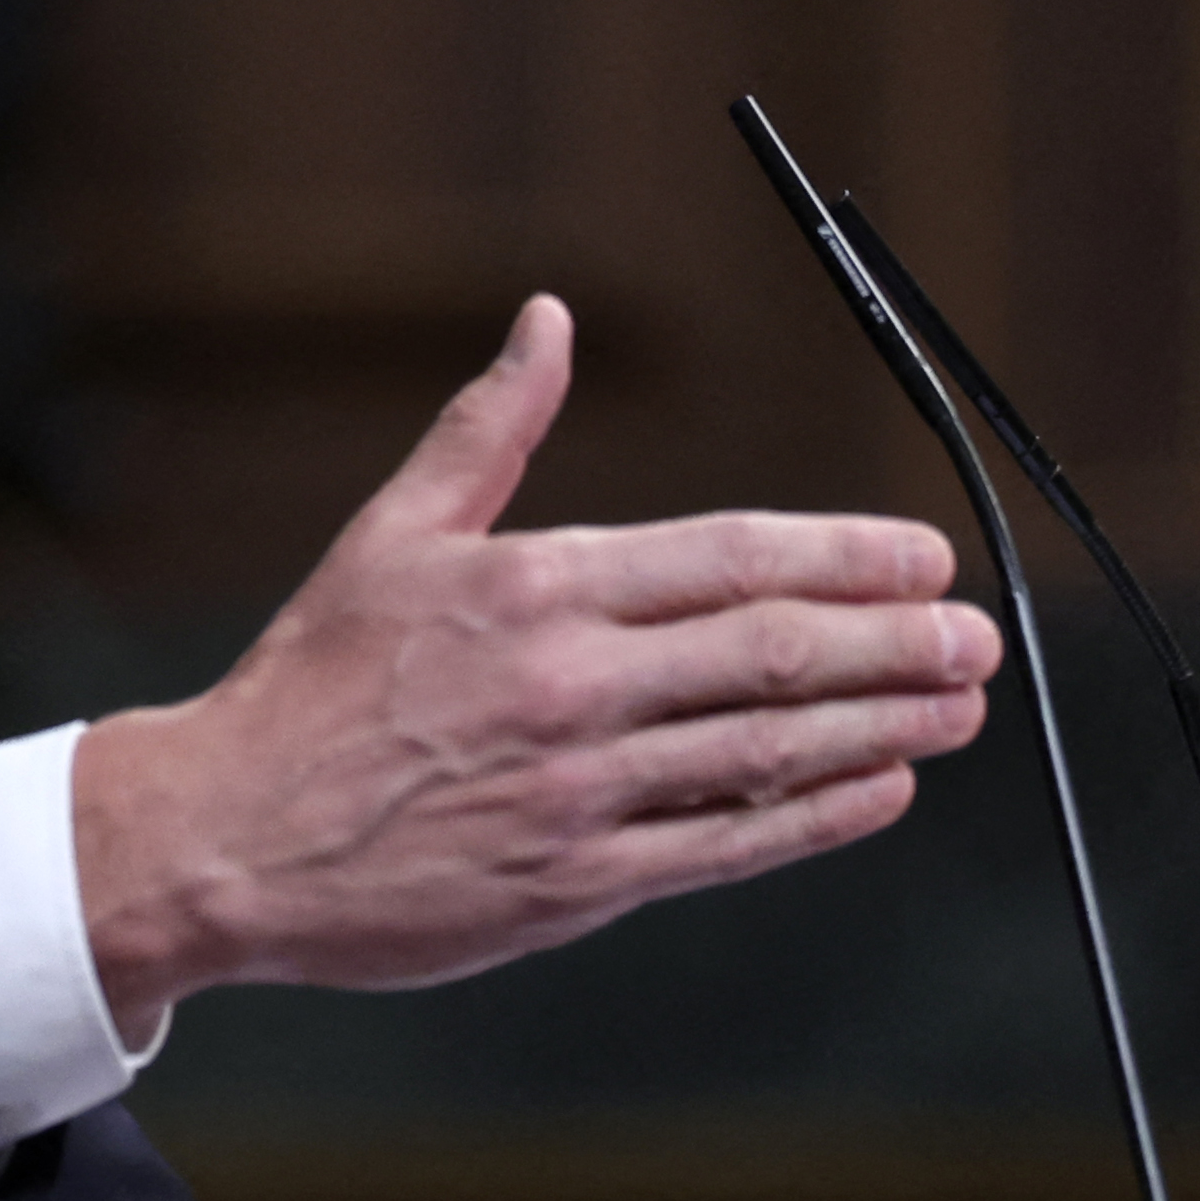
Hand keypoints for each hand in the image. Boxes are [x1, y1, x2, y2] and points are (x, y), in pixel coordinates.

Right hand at [74, 297, 995, 1039]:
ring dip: (881, 725)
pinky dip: (816, 815)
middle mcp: (572, 684)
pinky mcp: (577, 882)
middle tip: (977, 637)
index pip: (729, 557)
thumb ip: (490, 431)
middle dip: (894, 643)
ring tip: (958, 707)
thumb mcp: (391, 535)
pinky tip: (879, 790)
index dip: (843, 557)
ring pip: (766, 748)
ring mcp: (580, 789)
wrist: (222, 838)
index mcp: (536, 586)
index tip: (922, 558)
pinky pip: (725, 844)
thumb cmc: (309, 684)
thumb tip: (548, 318)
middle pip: (772, 653)